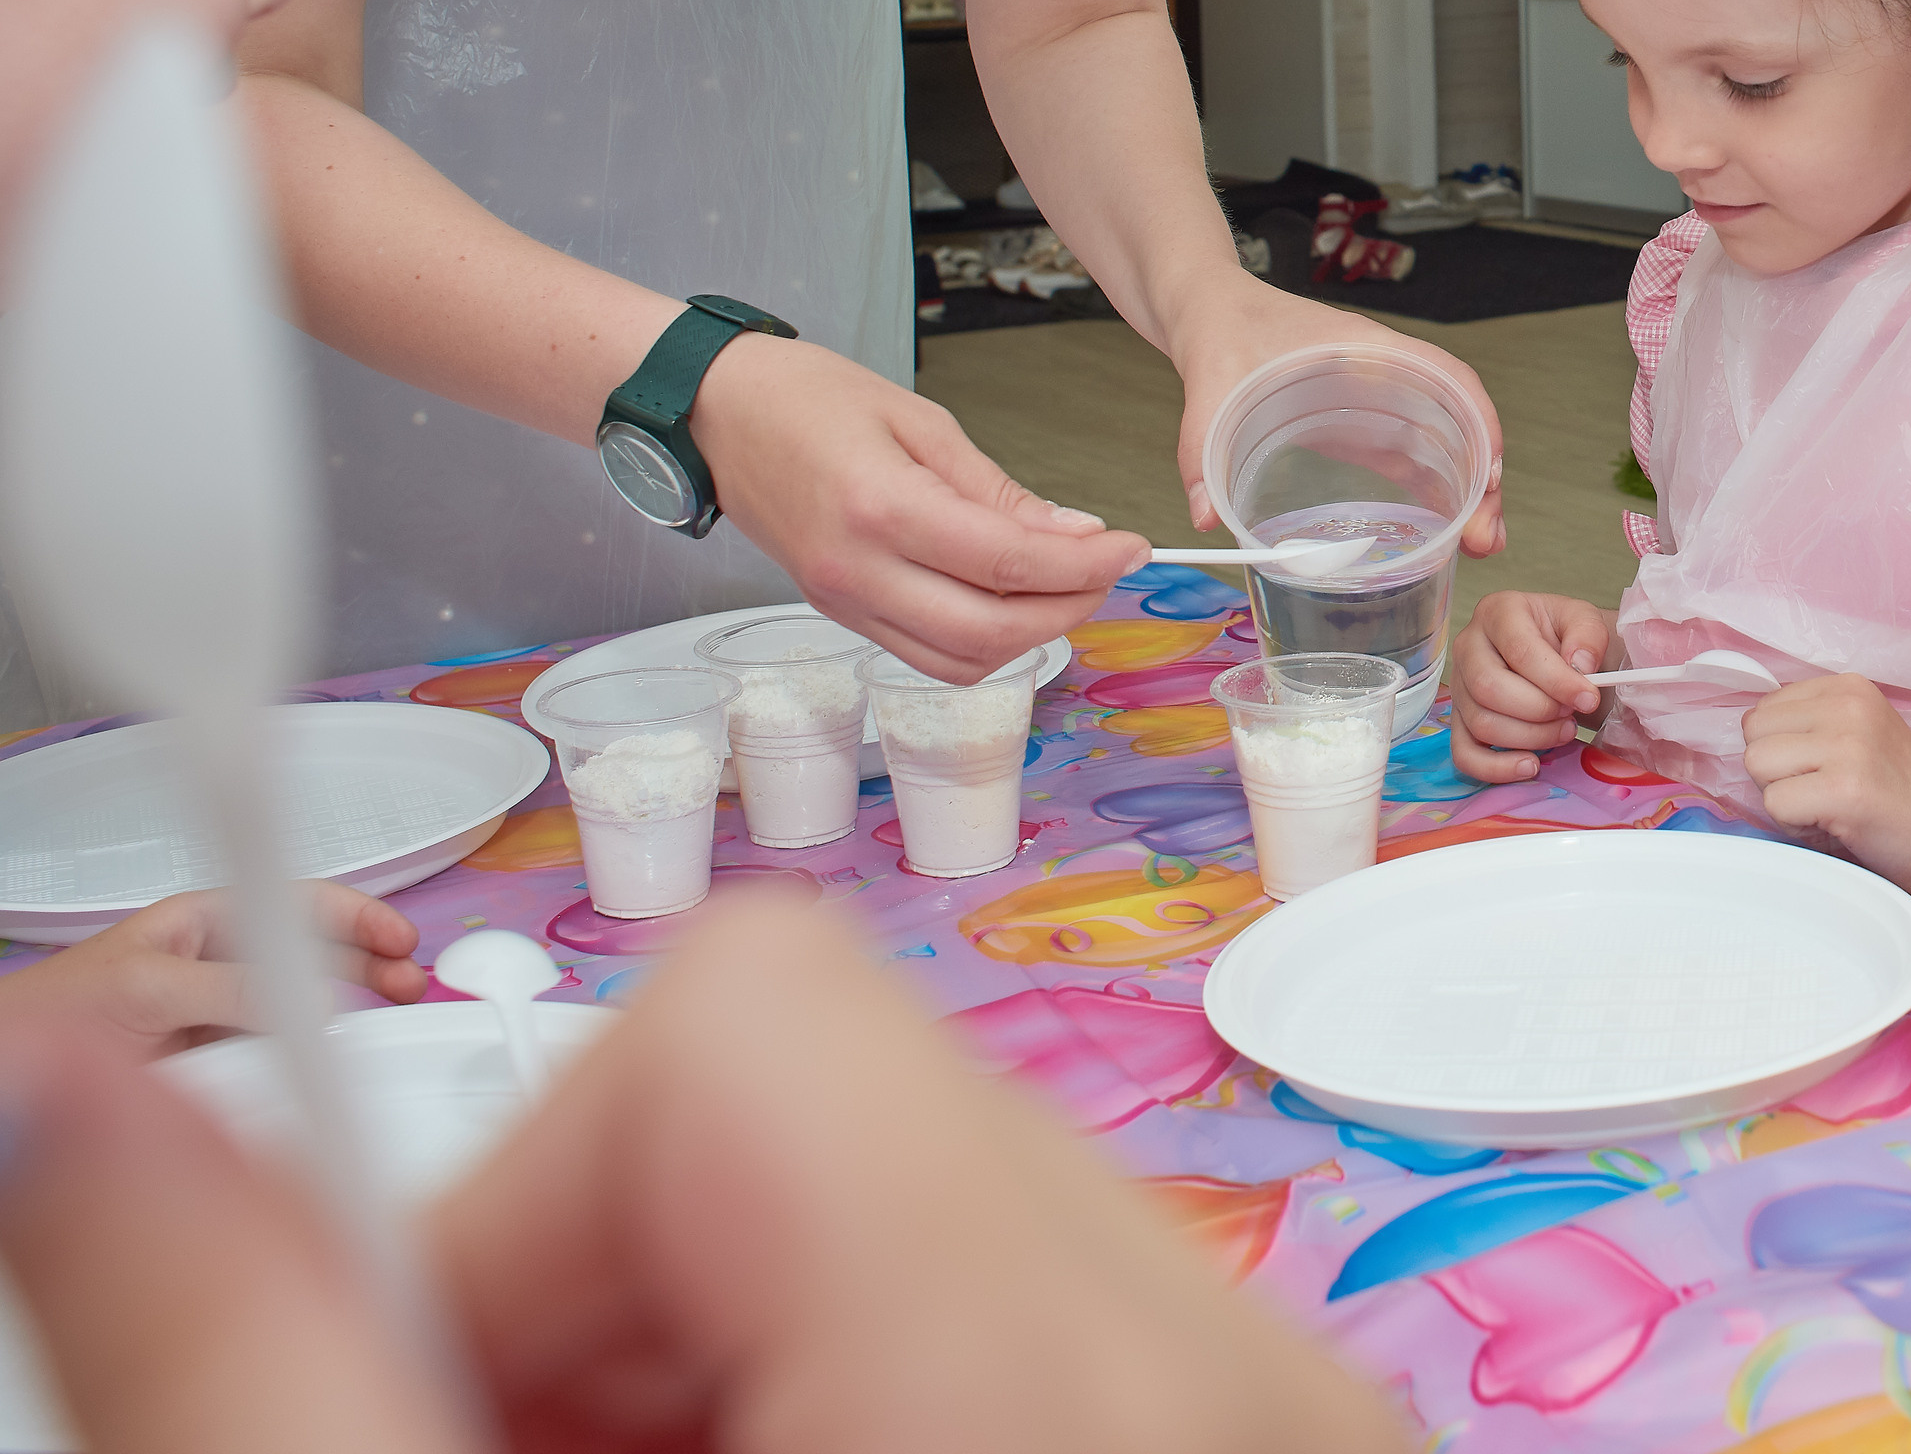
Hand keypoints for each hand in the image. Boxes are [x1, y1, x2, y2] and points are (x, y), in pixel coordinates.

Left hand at [0, 883, 426, 1061]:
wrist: (0, 1075)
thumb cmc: (42, 1014)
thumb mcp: (148, 992)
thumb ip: (231, 993)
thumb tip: (315, 1004)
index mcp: (204, 924)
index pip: (302, 907)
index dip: (358, 920)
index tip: (398, 941)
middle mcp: (216, 968)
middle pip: (315, 960)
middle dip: (369, 969)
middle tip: (409, 987)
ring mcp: (215, 1022)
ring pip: (300, 1015)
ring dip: (344, 1021)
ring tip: (383, 1033)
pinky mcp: (211, 1075)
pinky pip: (273, 1067)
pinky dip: (305, 1071)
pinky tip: (326, 1079)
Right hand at [0, 902, 1410, 1453]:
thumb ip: (261, 1341)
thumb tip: (69, 1078)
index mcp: (1061, 1348)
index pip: (738, 1021)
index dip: (505, 1196)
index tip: (385, 1386)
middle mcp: (1221, 1347)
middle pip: (825, 1114)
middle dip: (592, 1311)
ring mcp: (1270, 1407)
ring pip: (906, 1233)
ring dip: (706, 1377)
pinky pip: (1023, 1337)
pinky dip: (859, 1410)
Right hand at [693, 331, 1149, 680]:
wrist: (714, 413)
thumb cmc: (807, 396)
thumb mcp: (917, 418)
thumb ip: (995, 488)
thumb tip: (1073, 532)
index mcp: (882, 508)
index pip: (1010, 562)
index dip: (1086, 564)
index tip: (1132, 546)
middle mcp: (859, 571)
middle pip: (990, 631)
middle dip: (1069, 607)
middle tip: (1110, 569)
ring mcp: (842, 602)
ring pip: (959, 661)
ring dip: (1028, 637)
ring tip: (1068, 586)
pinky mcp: (837, 612)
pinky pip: (923, 656)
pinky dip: (981, 645)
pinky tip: (1011, 603)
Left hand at [1167, 269, 1503, 553]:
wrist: (1207, 312)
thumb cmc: (1220, 328)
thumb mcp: (1209, 384)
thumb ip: (1201, 448)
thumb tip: (1203, 516)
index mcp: (1363, 349)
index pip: (1447, 377)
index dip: (1478, 422)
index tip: (1489, 472)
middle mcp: (1382, 372)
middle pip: (1456, 420)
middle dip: (1481, 476)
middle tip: (1484, 537)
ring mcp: (1375, 399)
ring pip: (1441, 442)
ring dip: (1465, 489)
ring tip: (1478, 544)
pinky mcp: (1358, 423)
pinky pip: (1411, 455)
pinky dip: (1433, 490)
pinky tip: (1439, 530)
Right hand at [1450, 588, 1613, 782]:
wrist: (1555, 654)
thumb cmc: (1563, 636)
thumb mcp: (1583, 620)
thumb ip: (1587, 636)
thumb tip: (1579, 666)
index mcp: (1498, 612)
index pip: (1520, 650)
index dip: (1556, 680)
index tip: (1588, 698)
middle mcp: (1469, 646)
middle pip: (1489, 688)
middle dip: (1540, 711)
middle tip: (1570, 714)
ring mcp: (1459, 686)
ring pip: (1481, 723)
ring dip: (1530, 738)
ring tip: (1562, 730)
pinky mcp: (1459, 720)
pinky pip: (1464, 753)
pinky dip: (1497, 768)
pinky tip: (1530, 765)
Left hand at [1740, 675, 1910, 890]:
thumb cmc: (1897, 786)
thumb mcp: (1857, 730)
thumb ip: (1809, 720)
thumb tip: (1747, 728)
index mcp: (1846, 687)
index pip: (1764, 708)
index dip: (1780, 746)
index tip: (1819, 767)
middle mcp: (1846, 707)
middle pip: (1753, 734)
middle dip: (1774, 770)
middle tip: (1818, 789)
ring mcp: (1846, 746)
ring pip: (1756, 765)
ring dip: (1781, 796)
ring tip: (1823, 805)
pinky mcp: (1844, 790)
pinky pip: (1775, 803)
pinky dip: (1793, 824)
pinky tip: (1831, 824)